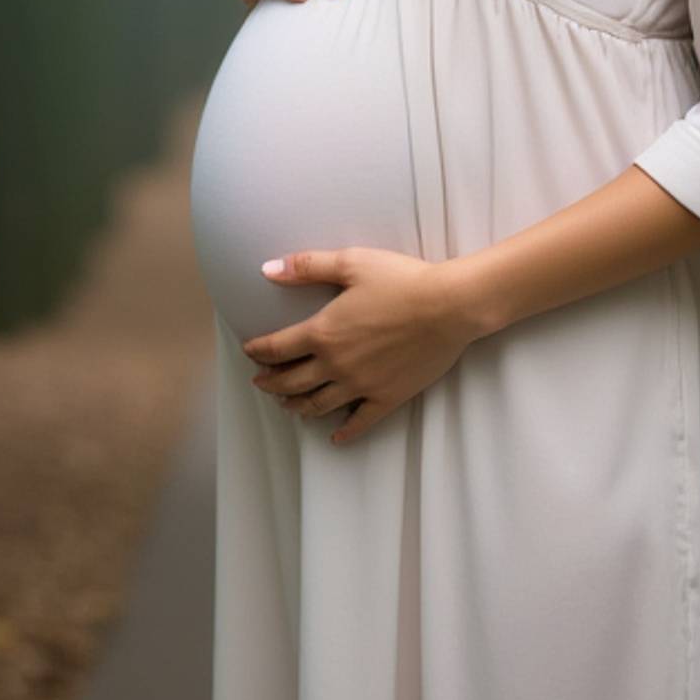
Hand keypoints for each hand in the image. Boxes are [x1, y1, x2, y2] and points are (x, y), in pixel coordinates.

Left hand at [241, 248, 477, 445]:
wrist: (448, 306)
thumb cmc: (401, 279)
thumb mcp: (351, 263)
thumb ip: (307, 266)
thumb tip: (266, 270)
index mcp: (323, 333)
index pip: (277, 348)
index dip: (259, 351)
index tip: (251, 351)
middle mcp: (336, 365)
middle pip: (291, 383)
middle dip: (271, 383)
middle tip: (261, 381)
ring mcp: (360, 386)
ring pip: (317, 405)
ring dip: (297, 406)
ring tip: (288, 405)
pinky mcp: (386, 398)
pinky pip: (359, 423)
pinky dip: (343, 433)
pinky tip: (335, 437)